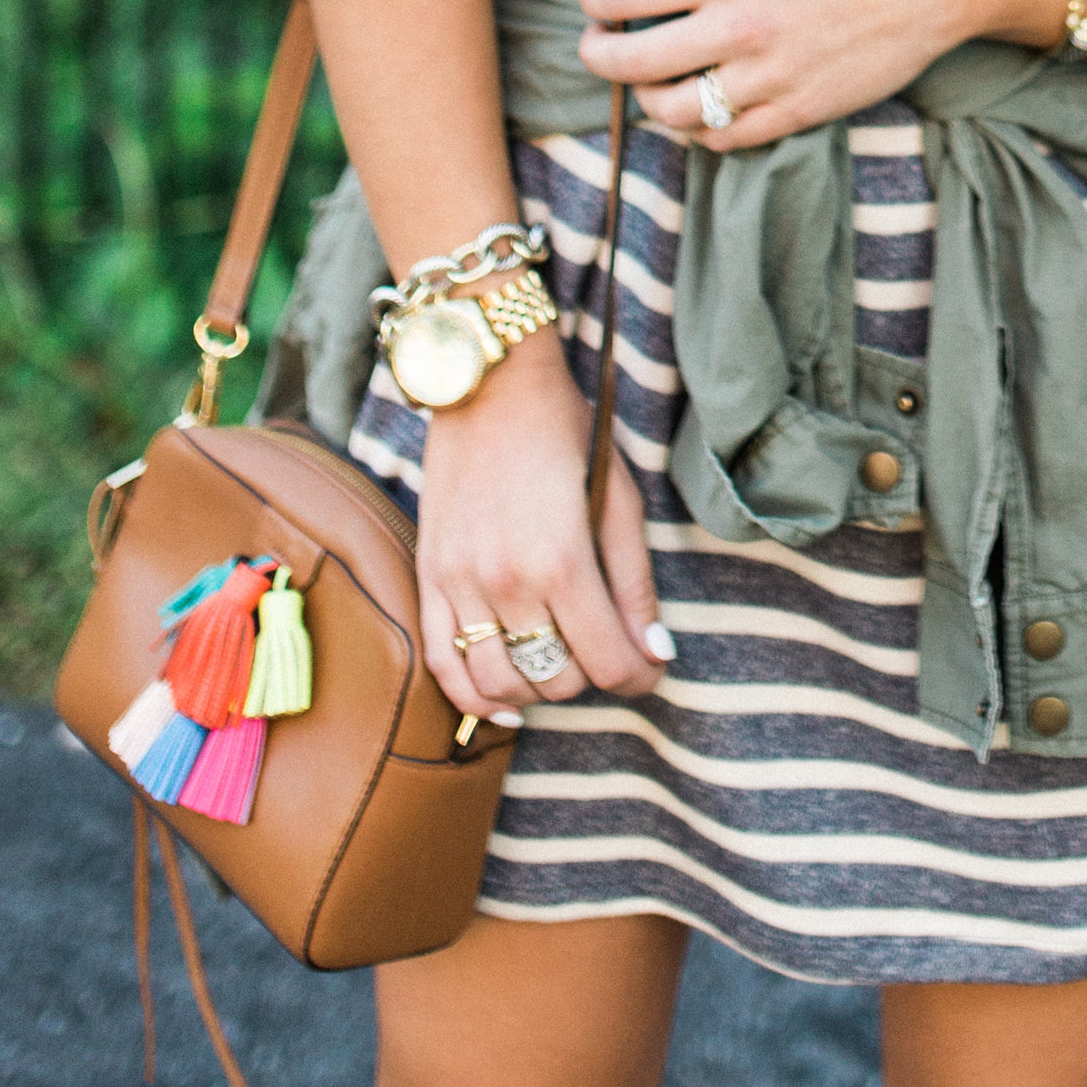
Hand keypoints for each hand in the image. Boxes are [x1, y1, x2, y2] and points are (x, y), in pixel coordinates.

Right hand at [415, 331, 670, 720]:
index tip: (649, 670)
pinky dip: (475, 697)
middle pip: (557, 679)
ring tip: (561, 662)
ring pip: (501, 684)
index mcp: (562, 561)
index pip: (608, 662)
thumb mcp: (618, 498)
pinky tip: (507, 700)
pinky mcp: (430, 579)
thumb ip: (634, 582)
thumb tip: (656, 652)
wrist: (489, 385)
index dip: (639, 678)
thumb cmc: (566, 433)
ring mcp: (460, 584)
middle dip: (593, 676)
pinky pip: (443, 666)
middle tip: (607, 649)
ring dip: (539, 688)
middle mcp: (507, 582)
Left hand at [576, 0, 1071, 153]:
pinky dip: (699, 131)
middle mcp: (738, 26)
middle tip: (596, 47)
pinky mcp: (797, 112)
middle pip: (633, 62)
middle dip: (599, 55)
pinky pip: (724, 139)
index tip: (592, 0)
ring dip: (648, 99)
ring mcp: (767, 76)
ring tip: (649, 84)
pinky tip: (699, 112)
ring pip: (672, 110)